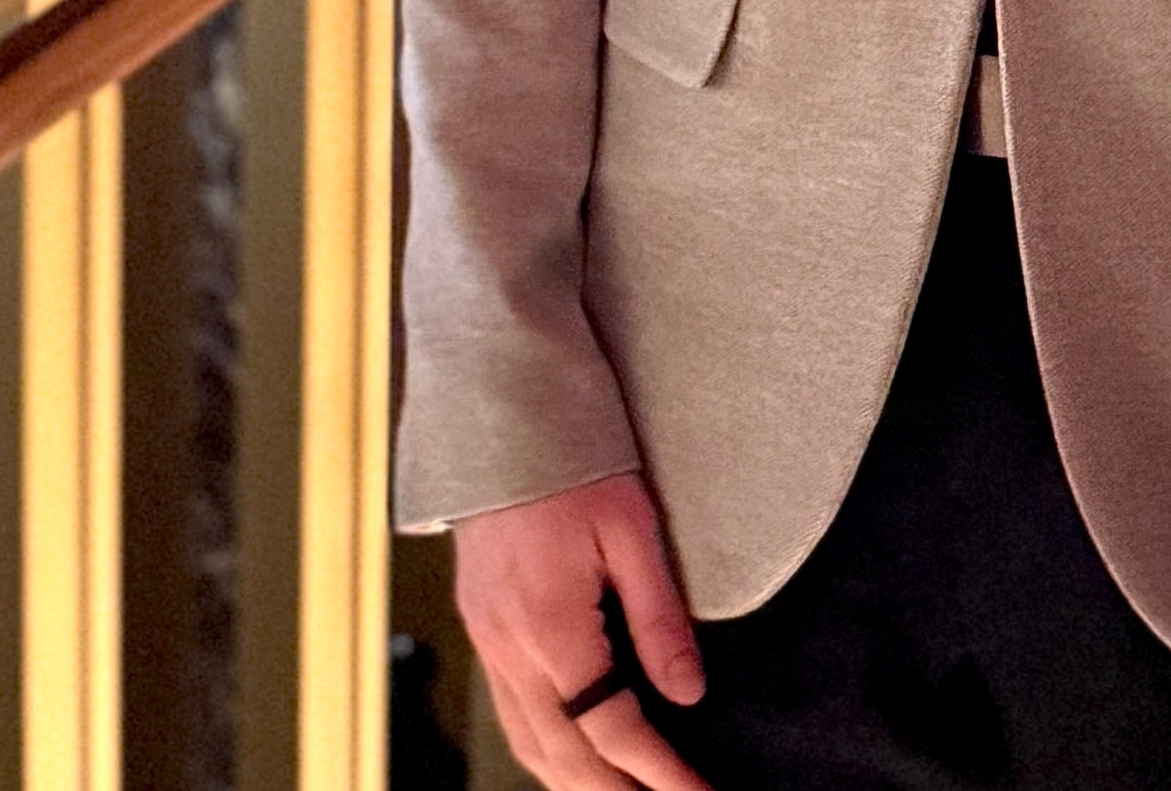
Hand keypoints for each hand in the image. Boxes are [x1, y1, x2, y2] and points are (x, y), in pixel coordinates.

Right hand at [452, 470, 712, 790]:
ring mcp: (488, 641)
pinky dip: (544, 751)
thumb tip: (689, 690)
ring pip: (529, 744)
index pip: (611, 728)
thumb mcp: (634, 531)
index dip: (659, 771)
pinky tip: (570, 760)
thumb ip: (660, 618)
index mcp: (553, 626)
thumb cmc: (575, 460)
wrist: (501, 417)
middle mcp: (511, 647)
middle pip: (564, 755)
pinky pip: (510, 714)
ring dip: (575, 784)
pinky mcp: (482, 629)